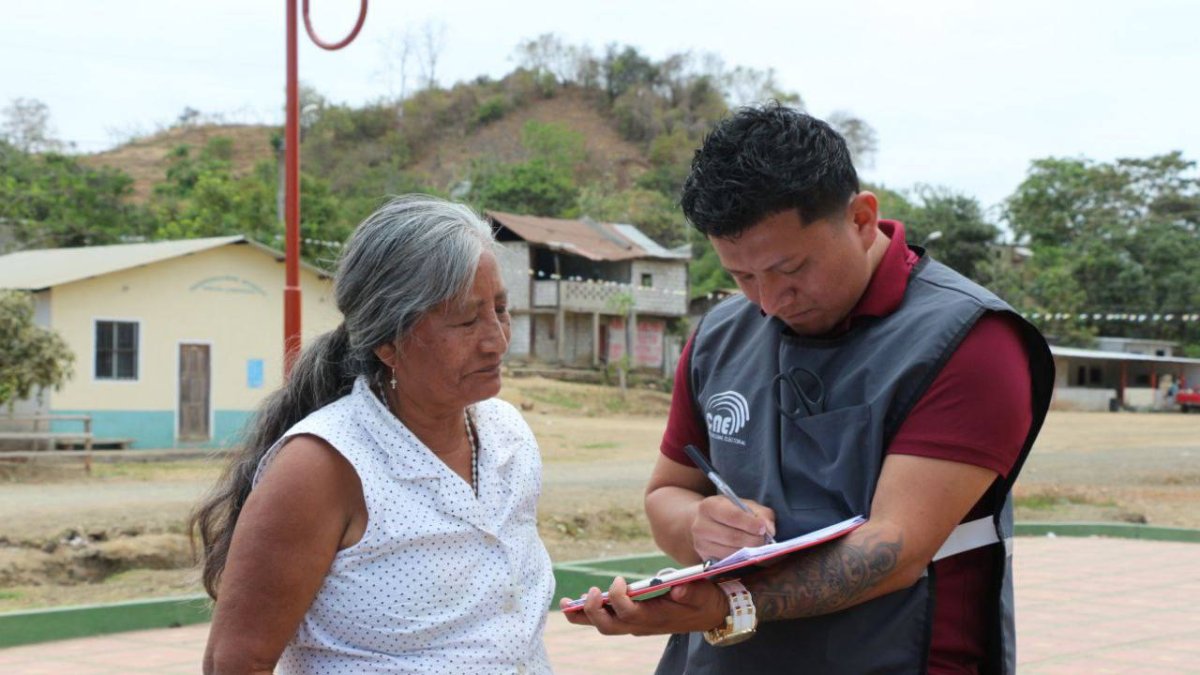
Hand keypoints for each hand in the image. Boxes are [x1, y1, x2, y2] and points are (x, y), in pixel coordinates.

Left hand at [559, 576, 728, 635]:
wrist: (711, 614)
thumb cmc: (705, 601)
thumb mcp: (704, 595)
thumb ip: (692, 592)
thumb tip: (678, 591)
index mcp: (657, 618)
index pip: (629, 614)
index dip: (618, 599)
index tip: (618, 580)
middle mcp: (642, 625)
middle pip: (608, 626)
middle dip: (591, 611)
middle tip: (589, 591)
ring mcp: (636, 624)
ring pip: (603, 626)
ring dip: (582, 616)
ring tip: (565, 603)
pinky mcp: (633, 619)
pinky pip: (606, 620)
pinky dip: (589, 613)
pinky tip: (576, 602)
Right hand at [691, 496, 775, 560]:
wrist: (701, 521)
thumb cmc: (726, 511)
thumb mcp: (742, 504)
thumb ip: (760, 513)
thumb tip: (770, 530)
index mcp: (709, 506)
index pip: (732, 516)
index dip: (750, 523)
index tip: (763, 527)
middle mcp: (700, 526)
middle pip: (733, 537)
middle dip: (754, 540)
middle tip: (764, 539)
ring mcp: (701, 544)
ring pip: (731, 552)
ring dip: (750, 552)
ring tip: (757, 546)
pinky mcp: (704, 558)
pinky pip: (728, 562)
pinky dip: (742, 559)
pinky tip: (747, 553)